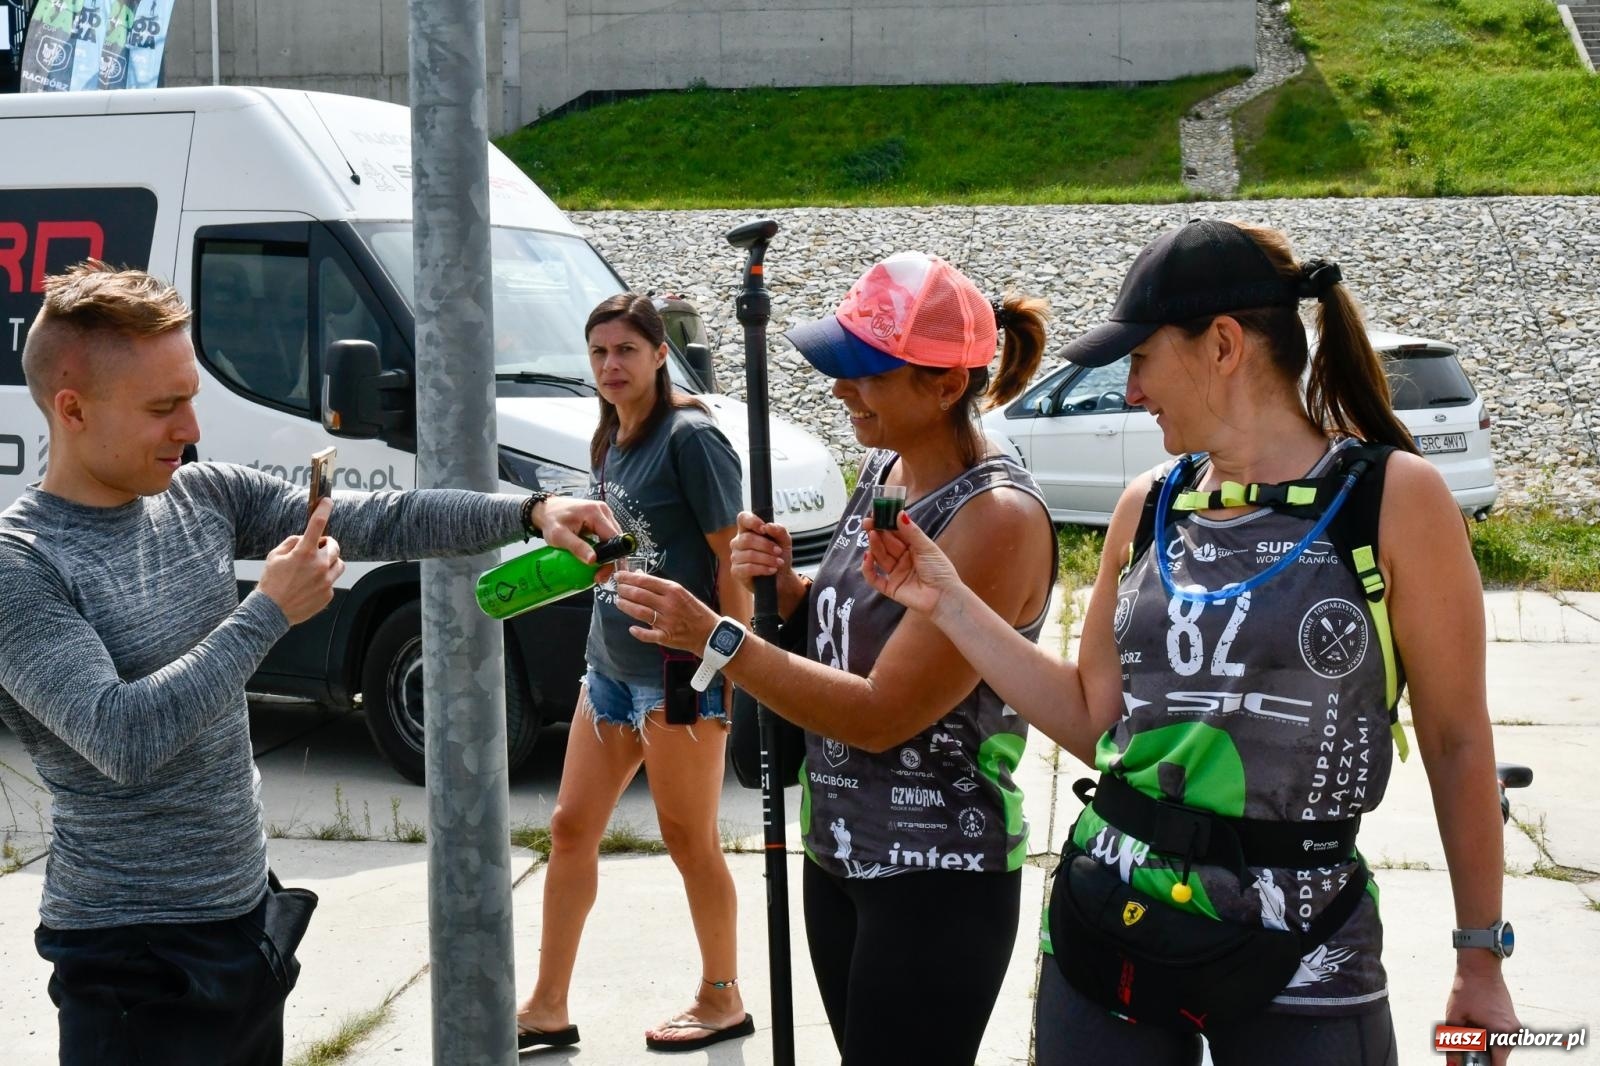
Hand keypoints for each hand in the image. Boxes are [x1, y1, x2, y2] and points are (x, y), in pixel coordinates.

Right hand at [258, 498, 345, 624]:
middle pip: (334, 546)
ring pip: (339, 563)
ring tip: (316, 566)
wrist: (271, 612)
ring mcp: (326, 581)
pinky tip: (309, 585)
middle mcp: (318, 566)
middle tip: (318, 547)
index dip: (324, 510)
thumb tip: (305, 538)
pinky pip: (332, 581)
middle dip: (327, 544)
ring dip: (330, 561)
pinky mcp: (328, 594)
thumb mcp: (275, 556)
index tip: (328, 502)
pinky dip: (324, 579)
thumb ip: (293, 542)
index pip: (317, 525)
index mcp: (304, 553)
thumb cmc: (271, 582)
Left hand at [536, 496, 622, 577]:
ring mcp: (603, 513)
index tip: (603, 572)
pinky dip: (606, 548)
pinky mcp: (601, 518)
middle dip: (611, 559)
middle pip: (616, 539)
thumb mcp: (559, 536)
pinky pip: (608, 535)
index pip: (613, 538)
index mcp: (595, 513)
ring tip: (600, 571)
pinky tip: (599, 559)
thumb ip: (577, 547)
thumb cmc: (551, 520)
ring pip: (614, 538)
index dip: (611, 557)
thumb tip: (592, 561)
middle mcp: (603, 511)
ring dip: (610, 555)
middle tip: (601, 576)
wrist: (546, 509)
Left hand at [611, 571, 718, 655]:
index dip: (628, 578)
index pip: (645, 581)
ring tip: (618, 602)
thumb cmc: (695, 611)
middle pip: (639, 595)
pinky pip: (648, 635)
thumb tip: (639, 575)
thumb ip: (659, 585)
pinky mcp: (666, 637)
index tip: (619, 576)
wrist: (710, 632)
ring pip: (640, 612)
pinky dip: (638, 632)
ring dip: (626, 606)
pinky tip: (631, 628)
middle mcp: (669, 604)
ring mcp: (667, 621)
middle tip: (617, 588)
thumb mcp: (681, 592)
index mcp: (673, 590)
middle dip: (624, 590)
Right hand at [730, 511, 792, 591]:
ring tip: (778, 562)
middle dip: (766, 546)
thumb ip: (779, 530)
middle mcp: (738, 542)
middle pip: (747, 539)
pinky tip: (771, 570)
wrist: (781, 576)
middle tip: (779, 552)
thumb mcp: (784, 541)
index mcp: (747, 530)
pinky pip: (748, 568)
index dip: (752, 521)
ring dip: (768, 559)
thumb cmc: (779, 556)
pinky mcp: (736, 571)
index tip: (764, 529)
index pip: (743, 518)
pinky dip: (763, 569)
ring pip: (749, 554)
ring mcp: (735, 557)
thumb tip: (768, 526)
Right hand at [859, 511, 961, 618]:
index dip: (886, 524)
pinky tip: (868, 557)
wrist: (944, 597)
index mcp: (913, 548)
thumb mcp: (926, 547)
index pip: (896, 533)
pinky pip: (874, 578)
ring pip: (880, 558)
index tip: (876, 514)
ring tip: (871, 535)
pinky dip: (868, 568)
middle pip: (886, 544)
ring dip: (874, 546)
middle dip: (877, 533)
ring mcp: (895, 573)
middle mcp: (902, 559)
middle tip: (868, 523)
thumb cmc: (940, 570)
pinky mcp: (889, 588)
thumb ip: (911, 532)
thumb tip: (899, 513)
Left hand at [1445, 959, 1518, 1064]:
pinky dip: (1489, 1035)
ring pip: (1499, 1047)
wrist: (1481, 968)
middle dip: (1481, 1054)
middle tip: (1466, 1040)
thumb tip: (1453, 1063)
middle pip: (1497, 1057)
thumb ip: (1454, 1043)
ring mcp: (1515, 1027)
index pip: (1498, 1065)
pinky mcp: (1513, 1021)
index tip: (1474, 1063)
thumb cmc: (1467, 990)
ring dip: (1485, 1043)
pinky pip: (1501, 1036)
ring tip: (1471, 1024)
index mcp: (1501, 1034)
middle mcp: (1512, 1033)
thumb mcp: (1455, 1017)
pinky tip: (1477, 1020)